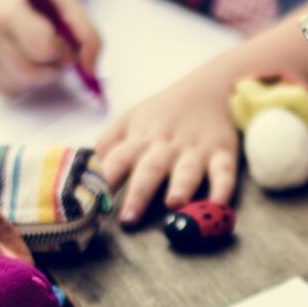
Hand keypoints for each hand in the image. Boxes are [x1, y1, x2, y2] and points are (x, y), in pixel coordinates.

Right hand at [0, 0, 101, 96]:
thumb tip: (89, 72)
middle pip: (32, 75)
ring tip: (40, 52)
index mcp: (9, 13)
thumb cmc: (44, 0)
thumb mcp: (72, 8)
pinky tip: (28, 60)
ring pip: (24, 86)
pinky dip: (29, 83)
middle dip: (53, 67)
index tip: (63, 38)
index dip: (62, 50)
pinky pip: (15, 92)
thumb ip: (89, 38)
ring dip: (43, 76)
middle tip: (55, 50)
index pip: (42, 49)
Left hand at [97, 78, 239, 222]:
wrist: (209, 87)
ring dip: (181, 187)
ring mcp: (196, 150)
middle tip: (128, 219)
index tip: (92, 203)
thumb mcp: (129, 121)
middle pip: (150, 169)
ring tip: (174, 205)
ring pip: (187, 170)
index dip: (103, 179)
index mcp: (140, 139)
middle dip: (139, 194)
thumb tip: (82, 170)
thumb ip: (107, 146)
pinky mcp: (223, 152)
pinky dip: (223, 189)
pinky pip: (224, 171)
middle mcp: (166, 146)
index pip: (117, 160)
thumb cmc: (162, 112)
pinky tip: (219, 205)